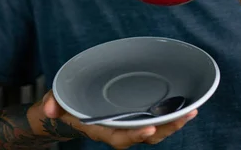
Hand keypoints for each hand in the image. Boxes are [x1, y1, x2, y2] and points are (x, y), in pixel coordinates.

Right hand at [34, 91, 196, 148]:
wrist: (69, 112)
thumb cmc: (64, 105)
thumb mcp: (55, 102)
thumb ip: (52, 104)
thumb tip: (48, 108)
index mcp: (100, 128)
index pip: (119, 137)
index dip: (135, 134)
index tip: (150, 126)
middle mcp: (117, 130)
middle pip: (144, 136)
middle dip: (165, 129)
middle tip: (185, 115)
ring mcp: (127, 124)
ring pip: (154, 130)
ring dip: (173, 123)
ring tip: (192, 111)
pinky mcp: (134, 117)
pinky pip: (155, 120)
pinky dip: (170, 116)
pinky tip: (186, 106)